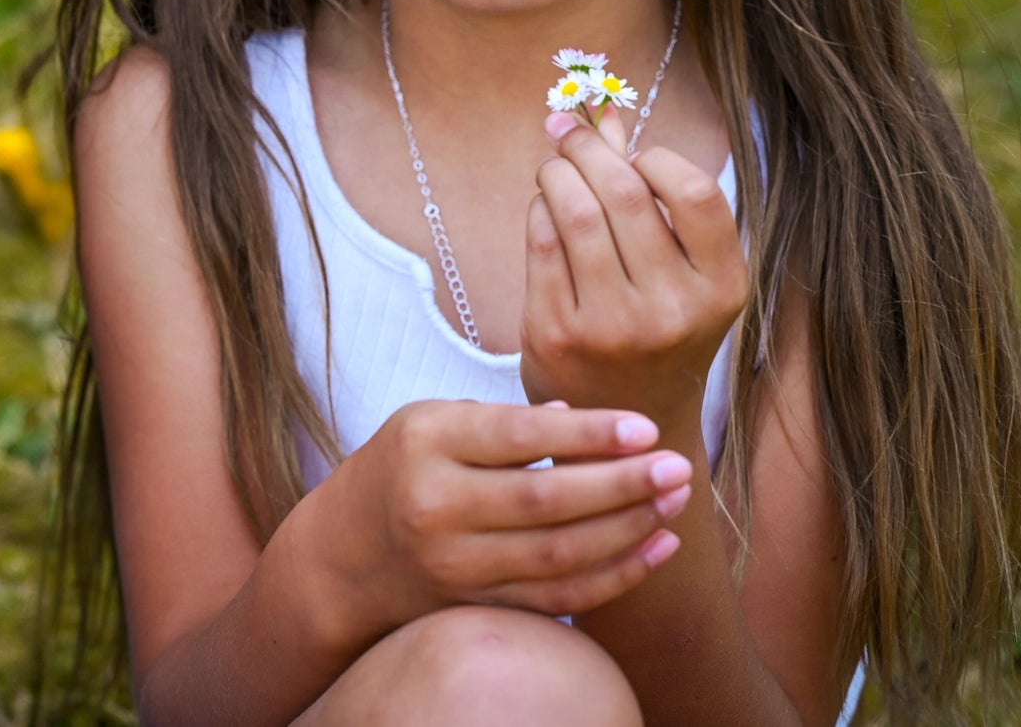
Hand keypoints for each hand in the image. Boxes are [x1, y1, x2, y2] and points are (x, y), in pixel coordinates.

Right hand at [315, 399, 693, 636]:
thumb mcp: (432, 420)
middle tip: (679, 465)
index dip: (587, 433)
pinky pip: (557, 597)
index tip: (644, 425)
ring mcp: (455, 566)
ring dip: (629, 528)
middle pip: (545, 501)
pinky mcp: (475, 607)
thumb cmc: (400, 466)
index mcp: (428, 442)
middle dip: (622, 484)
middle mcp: (437, 507)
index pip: (519, 436)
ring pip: (558, 555)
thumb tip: (579, 415)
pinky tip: (656, 546)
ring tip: (677, 498)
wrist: (342, 557)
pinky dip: (614, 576)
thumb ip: (501, 420)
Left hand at [521, 107, 749, 426]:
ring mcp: (612, 326)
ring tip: (555, 166)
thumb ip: (652, 192)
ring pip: (574, 211)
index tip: (634, 157)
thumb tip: (604, 112)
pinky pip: (541, 242)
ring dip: (556, 172)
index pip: (694, 191)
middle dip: (588, 148)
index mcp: (722, 288)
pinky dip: (539, 209)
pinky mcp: (557, 334)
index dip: (657, 160)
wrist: (627, 427)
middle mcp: (673, 310)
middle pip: (623, 192)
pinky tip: (544, 206)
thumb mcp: (681, 271)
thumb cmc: (660, 330)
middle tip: (569, 132)